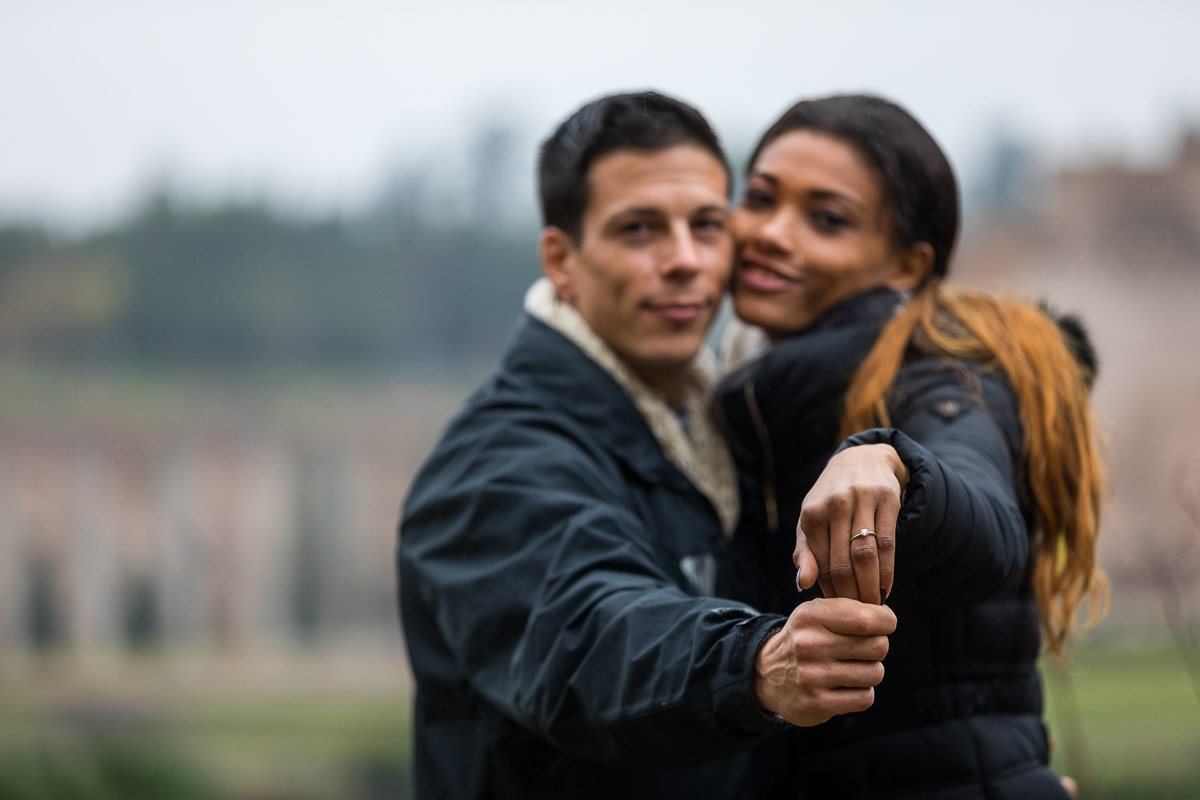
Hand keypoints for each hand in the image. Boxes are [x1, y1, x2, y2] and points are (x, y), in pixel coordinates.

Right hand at [754, 597, 895, 726]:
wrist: (767, 674)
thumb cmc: (806, 639)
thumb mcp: (817, 614)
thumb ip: (851, 610)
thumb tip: (888, 619)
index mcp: (810, 617)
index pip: (867, 619)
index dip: (886, 621)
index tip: (884, 624)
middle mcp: (808, 645)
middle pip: (878, 646)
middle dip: (877, 647)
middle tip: (862, 648)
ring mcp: (812, 676)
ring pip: (875, 673)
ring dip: (870, 671)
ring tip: (851, 667)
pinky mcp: (817, 703)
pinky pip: (864, 698)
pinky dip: (861, 692)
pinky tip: (845, 686)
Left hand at [794, 444, 907, 603]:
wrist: (861, 460)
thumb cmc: (830, 500)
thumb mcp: (811, 521)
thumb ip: (805, 553)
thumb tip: (801, 585)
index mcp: (811, 515)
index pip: (821, 565)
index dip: (830, 593)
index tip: (838, 612)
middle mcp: (834, 505)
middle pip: (843, 564)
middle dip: (851, 596)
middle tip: (858, 617)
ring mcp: (861, 500)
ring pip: (866, 556)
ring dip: (871, 587)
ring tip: (873, 607)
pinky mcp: (887, 499)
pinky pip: (888, 543)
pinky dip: (888, 571)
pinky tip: (886, 588)